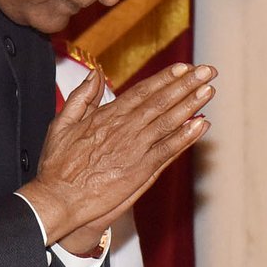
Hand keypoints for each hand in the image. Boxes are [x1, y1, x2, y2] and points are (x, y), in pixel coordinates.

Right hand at [18, 63, 214, 253]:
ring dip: (191, 104)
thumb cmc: (57, 164)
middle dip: (186, 84)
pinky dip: (186, 137)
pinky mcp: (140, 171)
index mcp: (107, 116)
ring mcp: (134, 149)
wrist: (59, 198)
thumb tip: (94, 73)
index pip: (142, 91)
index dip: (165, 78)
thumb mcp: (63, 123)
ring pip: (168, 122)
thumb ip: (82, 96)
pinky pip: (168, 150)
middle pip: (161, 101)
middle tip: (208, 70)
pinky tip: (202, 124)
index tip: (184, 68)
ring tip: (209, 90)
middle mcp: (125, 129)